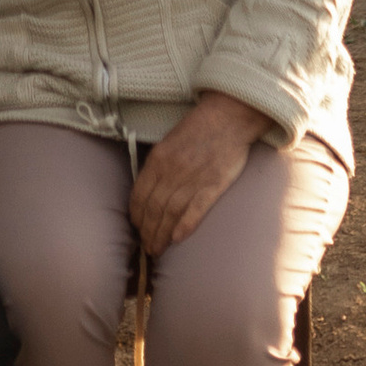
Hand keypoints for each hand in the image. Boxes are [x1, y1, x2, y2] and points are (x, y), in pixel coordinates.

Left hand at [129, 92, 264, 256]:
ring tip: (158, 249)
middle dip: (147, 231)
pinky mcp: (214, 185)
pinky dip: (184, 226)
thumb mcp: (169, 141)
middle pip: (153, 209)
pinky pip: (195, 210)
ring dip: (161, 235)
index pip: (140, 195)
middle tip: (147, 247)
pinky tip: (177, 239)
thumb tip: (148, 189)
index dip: (136, 215)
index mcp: (158, 159)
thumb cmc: (199, 127)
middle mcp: (172, 171)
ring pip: (170, 214)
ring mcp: (193, 179)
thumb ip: (158, 164)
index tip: (137, 227)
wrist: (229, 116)